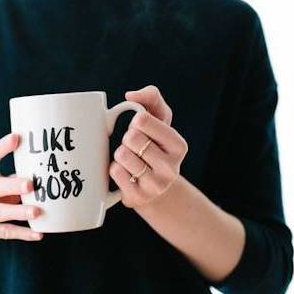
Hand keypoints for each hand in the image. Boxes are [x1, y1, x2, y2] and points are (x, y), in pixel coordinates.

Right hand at [0, 133, 42, 244]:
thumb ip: (13, 173)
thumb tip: (45, 166)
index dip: (1, 147)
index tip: (17, 138)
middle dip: (11, 186)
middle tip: (31, 184)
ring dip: (17, 212)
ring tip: (37, 212)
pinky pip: (2, 232)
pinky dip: (21, 233)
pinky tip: (38, 234)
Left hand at [109, 85, 187, 208]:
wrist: (154, 187)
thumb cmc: (154, 146)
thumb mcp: (159, 120)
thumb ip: (151, 97)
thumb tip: (131, 95)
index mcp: (179, 145)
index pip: (143, 120)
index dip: (136, 122)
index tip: (141, 130)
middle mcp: (171, 168)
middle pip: (131, 138)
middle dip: (127, 139)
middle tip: (135, 148)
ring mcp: (156, 186)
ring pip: (122, 155)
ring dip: (120, 155)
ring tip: (130, 161)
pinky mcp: (139, 198)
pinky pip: (115, 172)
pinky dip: (114, 169)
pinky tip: (125, 173)